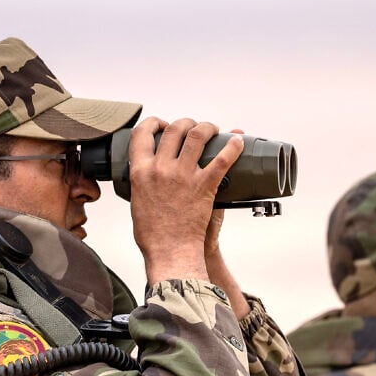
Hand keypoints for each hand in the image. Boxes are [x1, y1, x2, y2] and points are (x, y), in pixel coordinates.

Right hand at [128, 117, 243, 283]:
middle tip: (193, 126)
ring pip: (197, 135)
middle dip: (186, 122)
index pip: (141, 134)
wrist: (170, 252)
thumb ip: (144, 184)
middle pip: (174, 129)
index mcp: (140, 172)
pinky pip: (222, 159)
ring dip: (207, 127)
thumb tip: (148, 177)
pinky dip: (233, 147)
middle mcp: (160, 169)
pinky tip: (237, 141)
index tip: (162, 124)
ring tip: (213, 129)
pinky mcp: (204, 186)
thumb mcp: (138, 202)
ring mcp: (183, 176)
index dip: (153, 123)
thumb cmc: (154, 235)